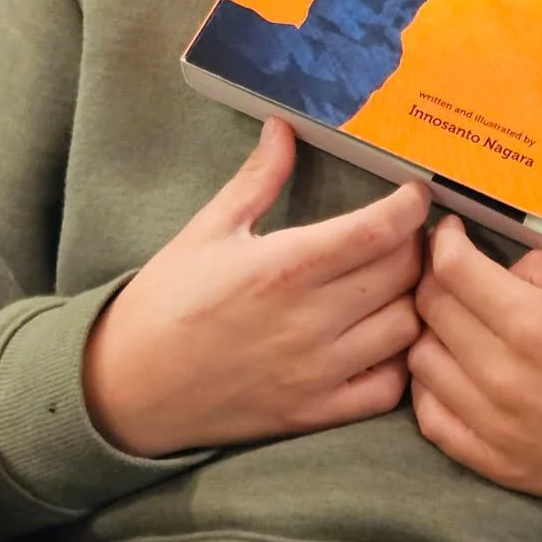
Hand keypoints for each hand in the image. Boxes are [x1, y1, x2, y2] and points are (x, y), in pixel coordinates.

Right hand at [83, 120, 428, 457]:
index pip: (380, 229)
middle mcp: (310, 320)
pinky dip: (399, 363)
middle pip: (404, 273)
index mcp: (286, 266)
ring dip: (413, 300)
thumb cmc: (166, 301)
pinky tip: (384, 339)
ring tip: (399, 283)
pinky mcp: (314, 413)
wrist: (125, 388)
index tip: (416, 193)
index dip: (411, 205)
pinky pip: (388, 390)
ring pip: (407, 329)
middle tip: (407, 233)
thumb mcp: (208, 229)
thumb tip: (284, 127)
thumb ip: (258, 179)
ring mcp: (317, 372)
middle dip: (417, 245)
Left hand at [408, 218, 541, 534]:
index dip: (442, 241)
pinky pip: (429, 416)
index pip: (452, 270)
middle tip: (453, 272)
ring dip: (428, 331)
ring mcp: (490, 424)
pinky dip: (430, 386)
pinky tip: (453, 371)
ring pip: (419, 360)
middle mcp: (499, 375)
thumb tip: (498, 269)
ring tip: (455, 322)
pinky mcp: (490, 462)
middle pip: (429, 309)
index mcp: (532, 324)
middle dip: (433, 278)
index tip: (449, 232)